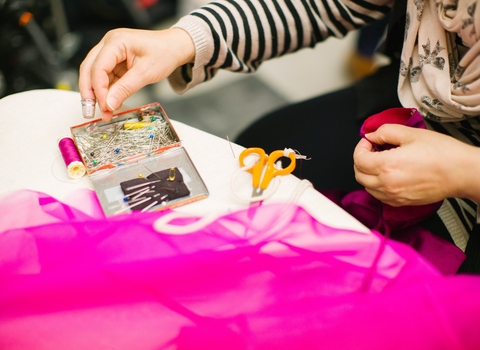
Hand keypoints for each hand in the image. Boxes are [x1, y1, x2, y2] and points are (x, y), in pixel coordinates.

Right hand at [79, 28, 194, 120]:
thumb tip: (109, 104)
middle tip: (90, 112)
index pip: (98, 67)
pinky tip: (109, 104)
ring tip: (104, 112)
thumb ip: (125, 88)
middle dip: (89, 92)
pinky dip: (106, 92)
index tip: (104, 106)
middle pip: (89, 69)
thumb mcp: (146, 73)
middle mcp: (109, 45)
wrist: (175, 48)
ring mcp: (110, 53)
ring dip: (97, 95)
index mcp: (115, 41)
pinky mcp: (115, 62)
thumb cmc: (164, 53)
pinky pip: (105, 78)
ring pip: (95, 75)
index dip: (99, 89)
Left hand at [353, 124, 479, 205]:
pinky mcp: (401, 203)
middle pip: (359, 174)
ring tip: (381, 162)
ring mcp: (393, 196)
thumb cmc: (442, 153)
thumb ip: (385, 132)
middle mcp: (387, 184)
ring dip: (368, 173)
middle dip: (361, 160)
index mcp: (387, 165)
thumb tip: (371, 136)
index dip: (361, 147)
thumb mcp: (411, 134)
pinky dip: (377, 185)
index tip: (369, 141)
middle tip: (373, 150)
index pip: (358, 159)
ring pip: (367, 187)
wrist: (462, 172)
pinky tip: (388, 175)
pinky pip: (379, 196)